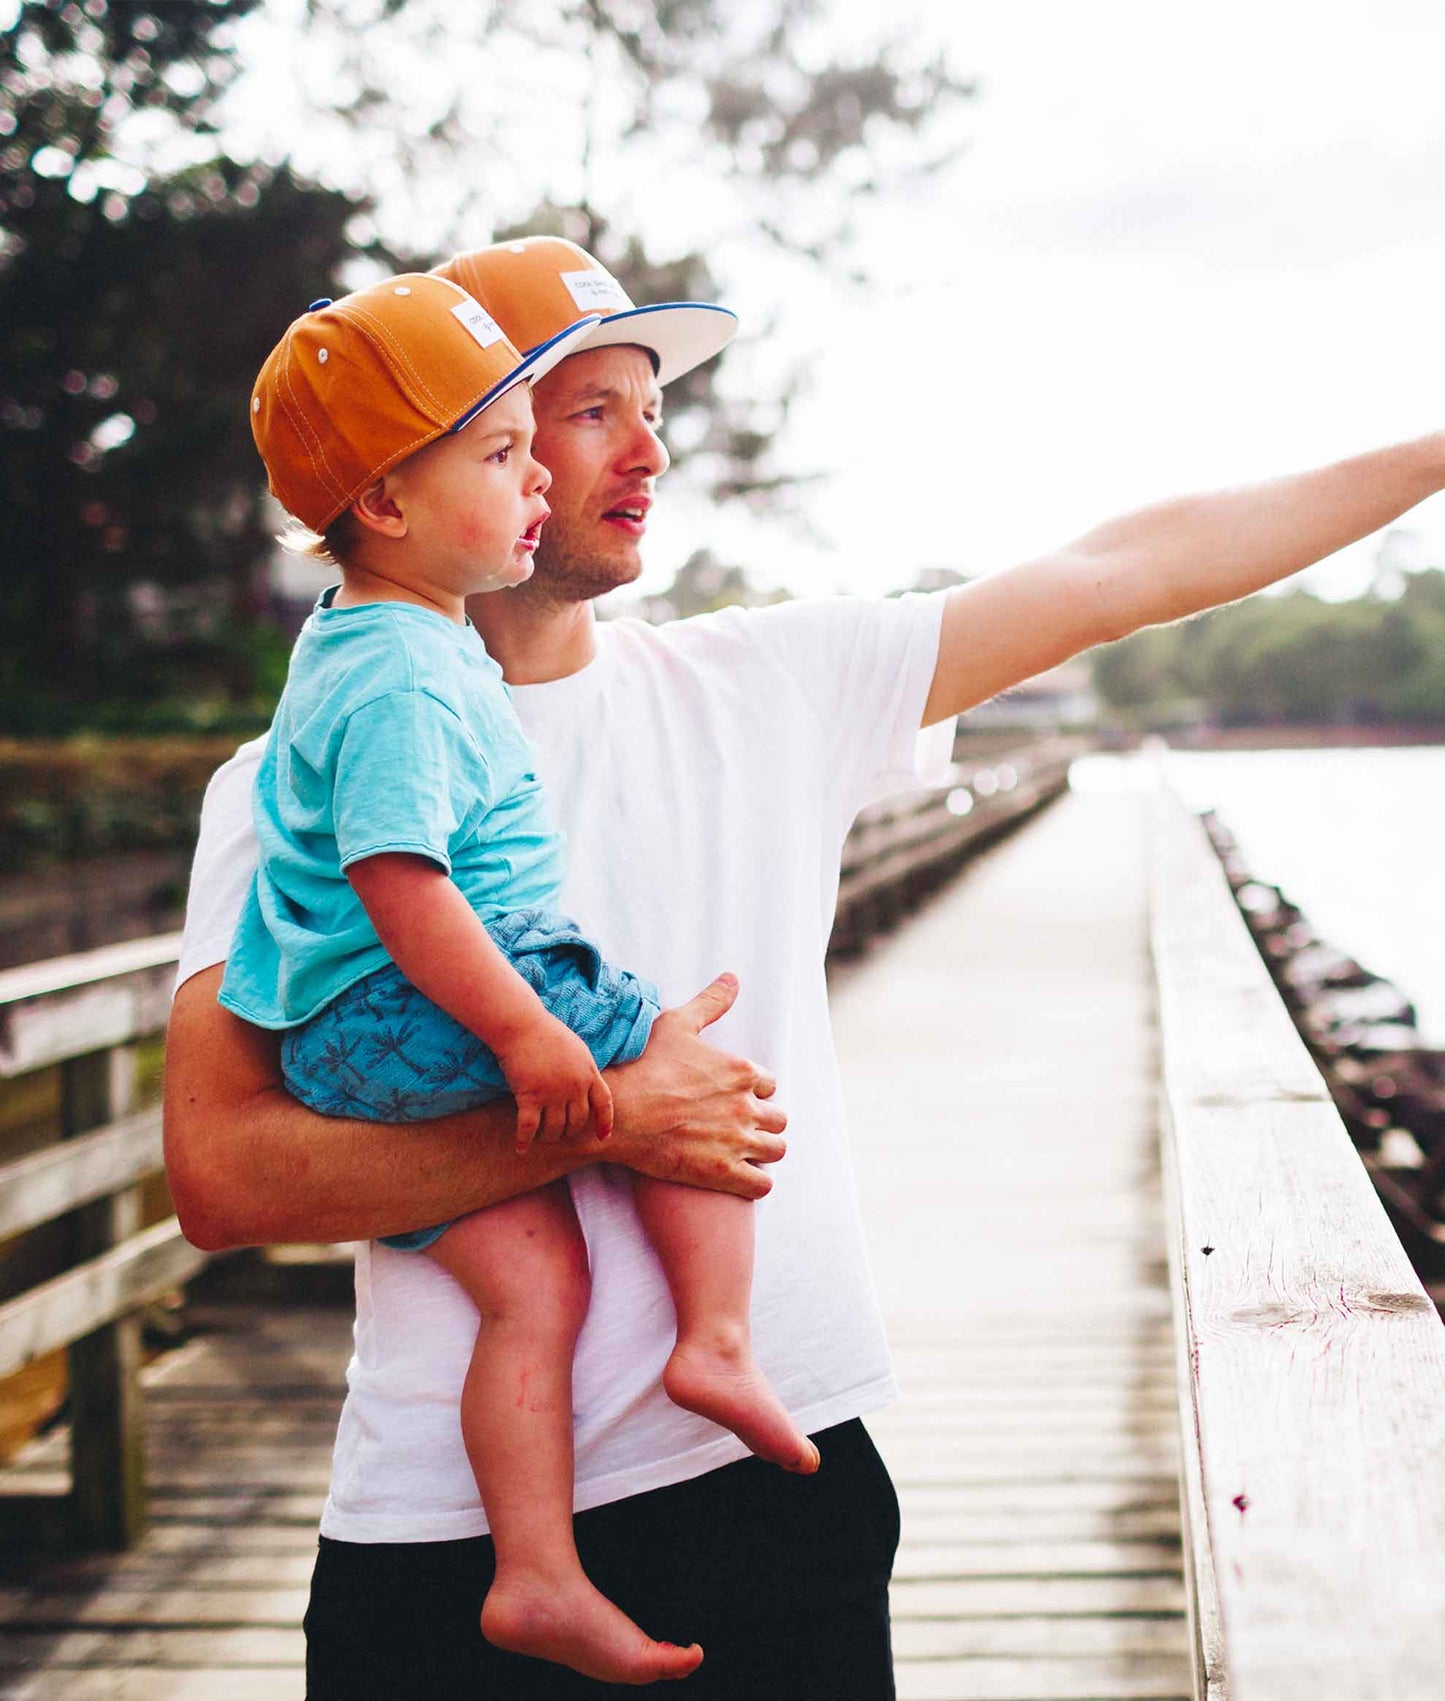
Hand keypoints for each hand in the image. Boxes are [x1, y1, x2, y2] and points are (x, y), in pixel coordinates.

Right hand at [496, 1011, 613, 1149]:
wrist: (522, 1025)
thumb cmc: (546, 1033)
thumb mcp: (576, 1049)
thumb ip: (583, 1070)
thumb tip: (586, 1088)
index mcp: (589, 1071)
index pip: (604, 1103)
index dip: (605, 1122)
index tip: (603, 1136)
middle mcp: (575, 1086)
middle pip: (578, 1120)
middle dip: (569, 1131)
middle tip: (560, 1134)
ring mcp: (554, 1093)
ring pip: (556, 1128)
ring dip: (549, 1137)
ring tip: (543, 1138)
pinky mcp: (531, 1096)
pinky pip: (529, 1127)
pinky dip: (525, 1140)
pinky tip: (521, 1148)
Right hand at [605, 974, 787, 1199]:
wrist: (619, 1111)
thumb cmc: (644, 1065)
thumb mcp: (677, 1024)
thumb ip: (710, 1002)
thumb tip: (732, 978)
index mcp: (741, 1072)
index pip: (768, 1085)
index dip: (752, 1092)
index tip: (732, 1097)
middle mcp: (746, 1106)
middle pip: (778, 1119)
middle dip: (763, 1122)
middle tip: (737, 1126)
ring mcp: (738, 1141)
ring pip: (776, 1150)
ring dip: (763, 1151)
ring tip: (741, 1151)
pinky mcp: (724, 1173)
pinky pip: (762, 1185)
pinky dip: (755, 1183)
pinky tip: (738, 1176)